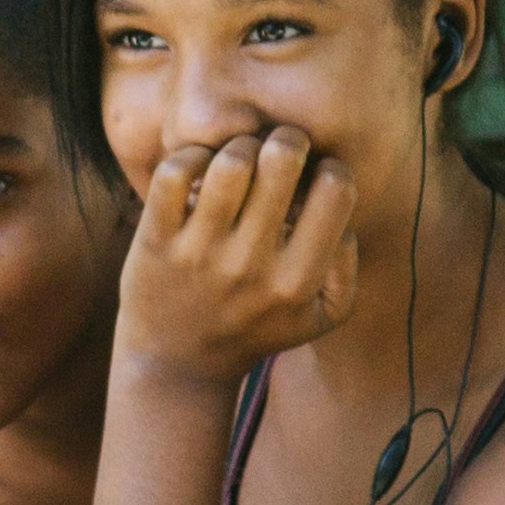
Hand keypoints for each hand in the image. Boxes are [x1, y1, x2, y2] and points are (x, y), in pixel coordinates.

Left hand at [117, 121, 358, 381]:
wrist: (178, 364)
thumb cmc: (256, 327)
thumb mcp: (319, 317)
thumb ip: (347, 267)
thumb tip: (344, 217)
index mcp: (297, 281)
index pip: (336, 190)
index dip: (330, 168)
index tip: (313, 179)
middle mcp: (250, 266)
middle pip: (282, 160)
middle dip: (286, 140)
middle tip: (277, 152)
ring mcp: (200, 252)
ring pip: (230, 161)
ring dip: (239, 145)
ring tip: (240, 160)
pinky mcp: (156, 241)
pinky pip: (173, 173)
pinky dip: (190, 156)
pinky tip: (201, 170)